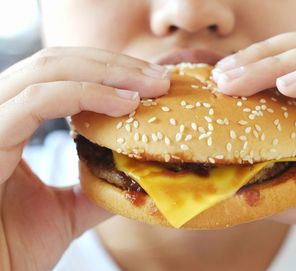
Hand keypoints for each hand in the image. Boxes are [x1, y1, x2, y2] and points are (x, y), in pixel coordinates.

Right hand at [0, 47, 169, 270]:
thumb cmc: (11, 249)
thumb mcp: (64, 212)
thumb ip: (93, 188)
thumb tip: (133, 176)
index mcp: (11, 124)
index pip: (59, 75)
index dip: (107, 71)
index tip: (151, 82)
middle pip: (57, 62)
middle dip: (115, 65)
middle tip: (161, 77)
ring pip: (48, 70)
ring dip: (108, 73)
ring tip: (151, 86)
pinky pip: (36, 100)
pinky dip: (85, 94)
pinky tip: (125, 103)